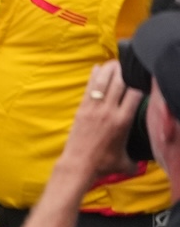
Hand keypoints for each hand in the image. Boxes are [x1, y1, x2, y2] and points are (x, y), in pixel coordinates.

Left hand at [59, 62, 141, 184]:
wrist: (79, 164)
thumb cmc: (104, 164)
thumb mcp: (127, 162)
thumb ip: (138, 159)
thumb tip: (147, 159)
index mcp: (123, 121)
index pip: (134, 95)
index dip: (139, 85)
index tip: (142, 80)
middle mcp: (108, 111)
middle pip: (118, 83)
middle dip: (124, 71)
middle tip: (128, 64)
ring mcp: (93, 108)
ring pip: (102, 82)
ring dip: (109, 70)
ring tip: (115, 62)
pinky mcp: (82, 108)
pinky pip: (89, 87)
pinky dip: (94, 76)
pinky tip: (98, 68)